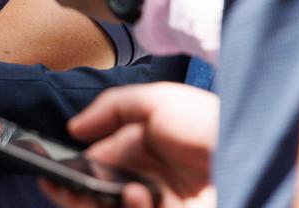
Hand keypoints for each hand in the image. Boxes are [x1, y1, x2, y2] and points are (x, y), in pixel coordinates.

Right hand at [38, 82, 217, 207]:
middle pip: (97, 192)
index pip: (95, 163)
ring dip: (97, 200)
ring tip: (102, 191)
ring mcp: (158, 201)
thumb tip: (73, 129)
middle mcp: (146, 177)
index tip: (51, 172)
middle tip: (61, 188)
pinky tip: (138, 195)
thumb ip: (110, 108)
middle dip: (75, 191)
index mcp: (139, 148)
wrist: (247, 152)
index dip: (72, 169)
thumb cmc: (208, 122)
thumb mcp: (155, 100)